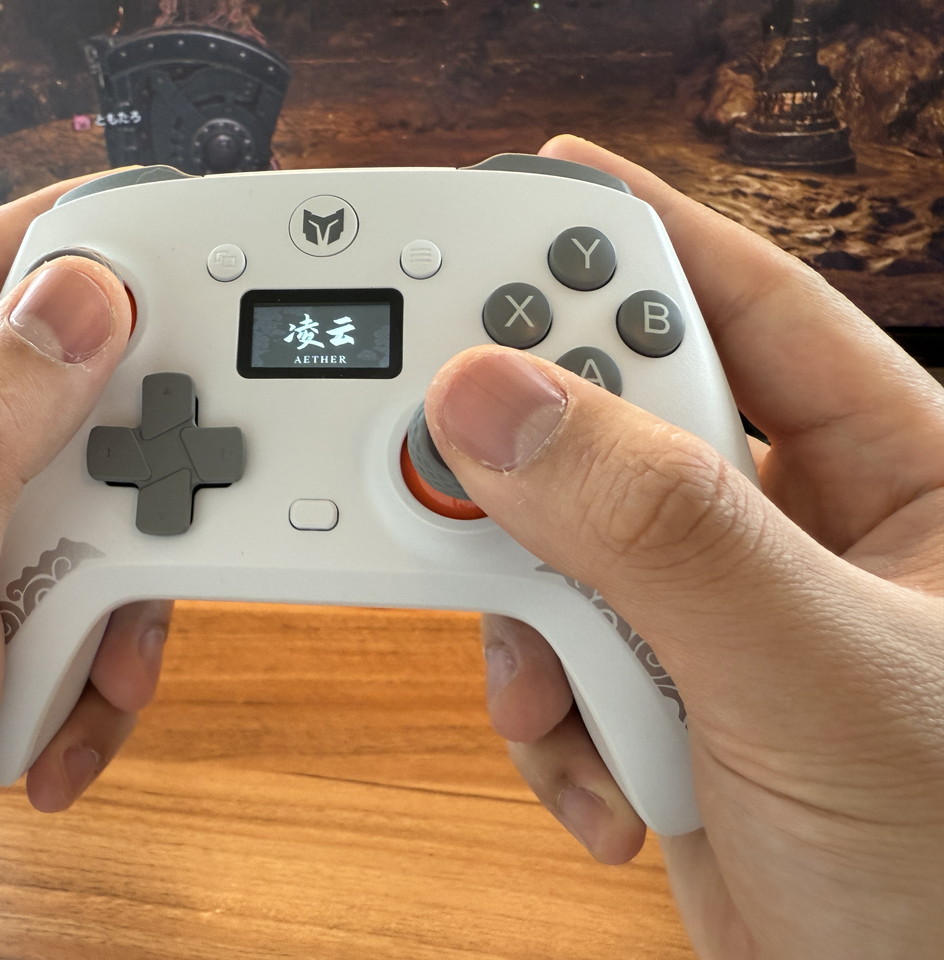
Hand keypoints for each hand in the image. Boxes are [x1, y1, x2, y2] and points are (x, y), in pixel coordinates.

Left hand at [0, 177, 169, 958]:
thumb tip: (71, 302)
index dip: (66, 240)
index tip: (175, 236)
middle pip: (62, 397)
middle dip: (134, 439)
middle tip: (185, 475)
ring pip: (102, 516)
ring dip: (131, 587)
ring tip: (90, 655)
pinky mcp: (3, 645)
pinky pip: (102, 616)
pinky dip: (110, 672)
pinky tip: (60, 727)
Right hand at [425, 136, 943, 957]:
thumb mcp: (806, 674)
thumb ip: (657, 533)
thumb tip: (497, 407)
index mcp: (901, 472)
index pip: (754, 304)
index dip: (631, 241)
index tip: (518, 201)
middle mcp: (800, 527)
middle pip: (622, 417)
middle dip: (537, 458)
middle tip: (444, 439)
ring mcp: (714, 613)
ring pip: (562, 538)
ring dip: (532, 615)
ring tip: (568, 688)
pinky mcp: (652, 689)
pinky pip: (546, 643)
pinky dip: (542, 706)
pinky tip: (606, 776)